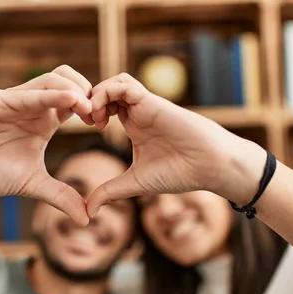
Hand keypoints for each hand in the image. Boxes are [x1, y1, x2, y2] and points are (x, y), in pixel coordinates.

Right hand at [0, 66, 93, 225]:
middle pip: (68, 80)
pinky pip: (27, 93)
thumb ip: (60, 196)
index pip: (75, 101)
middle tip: (99, 115)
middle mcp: (33, 106)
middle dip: (88, 92)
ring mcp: (16, 101)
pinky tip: (69, 100)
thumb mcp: (32, 184)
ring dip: (73, 89)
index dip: (93, 108)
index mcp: (44, 120)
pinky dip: (49, 94)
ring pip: (51, 79)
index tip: (105, 125)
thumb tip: (86, 219)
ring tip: (88, 108)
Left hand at [86, 73, 265, 215]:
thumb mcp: (135, 183)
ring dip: (97, 94)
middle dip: (89, 101)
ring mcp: (145, 105)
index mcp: (134, 126)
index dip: (90, 113)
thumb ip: (110, 192)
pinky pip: (124, 84)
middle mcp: (138, 113)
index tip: (85, 129)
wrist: (208, 166)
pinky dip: (107, 92)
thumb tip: (88, 211)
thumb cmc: (179, 173)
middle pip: (107, 90)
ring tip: (93, 118)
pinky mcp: (152, 101)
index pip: (106, 106)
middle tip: (84, 121)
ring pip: (114, 82)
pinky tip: (102, 115)